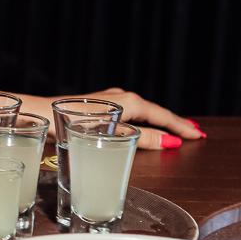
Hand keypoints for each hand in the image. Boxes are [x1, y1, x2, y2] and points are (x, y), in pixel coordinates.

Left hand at [27, 88, 203, 152]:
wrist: (43, 114)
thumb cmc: (75, 124)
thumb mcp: (114, 133)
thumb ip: (142, 138)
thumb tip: (168, 142)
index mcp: (130, 102)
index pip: (163, 116)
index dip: (181, 127)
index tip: (197, 136)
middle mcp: (123, 97)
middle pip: (156, 112)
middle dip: (174, 123)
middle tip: (194, 133)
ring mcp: (111, 100)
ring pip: (144, 112)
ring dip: (160, 122)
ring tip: (175, 130)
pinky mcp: (101, 106)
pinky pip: (131, 113)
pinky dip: (144, 121)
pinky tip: (145, 126)